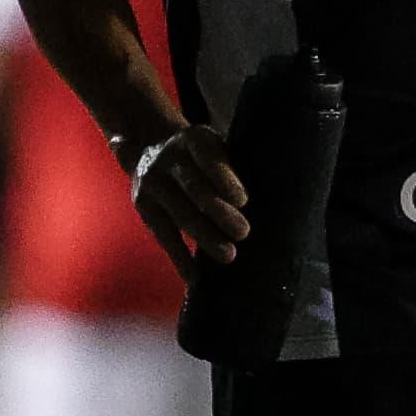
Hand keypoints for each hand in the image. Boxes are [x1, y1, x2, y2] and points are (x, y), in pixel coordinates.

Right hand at [129, 124, 250, 277]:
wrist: (150, 146)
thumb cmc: (202, 155)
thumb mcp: (215, 146)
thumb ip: (232, 166)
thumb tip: (271, 197)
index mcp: (194, 139)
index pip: (208, 156)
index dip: (224, 178)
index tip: (243, 200)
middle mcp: (168, 158)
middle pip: (195, 188)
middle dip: (220, 212)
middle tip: (243, 232)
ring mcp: (153, 182)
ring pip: (180, 214)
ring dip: (205, 237)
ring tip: (229, 255)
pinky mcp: (143, 206)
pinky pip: (163, 234)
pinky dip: (179, 257)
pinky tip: (194, 276)